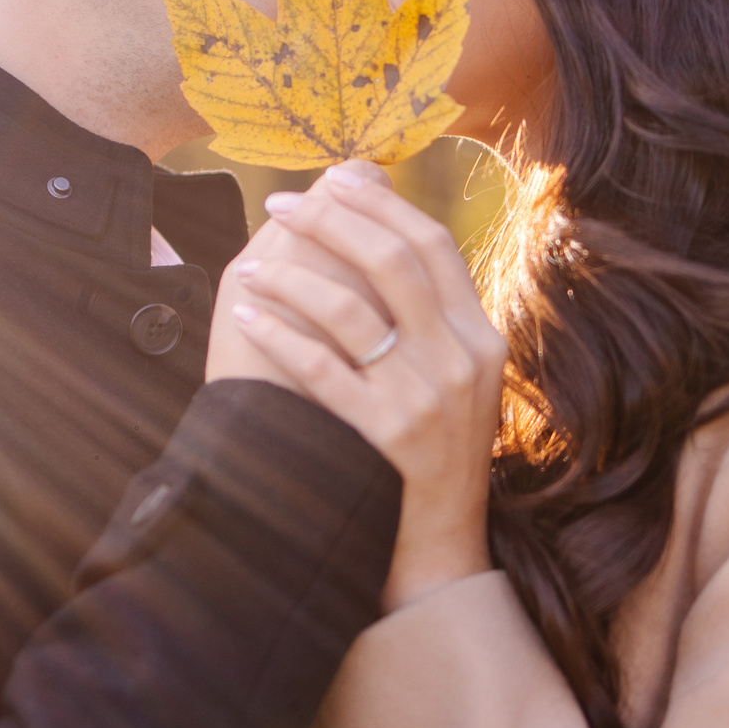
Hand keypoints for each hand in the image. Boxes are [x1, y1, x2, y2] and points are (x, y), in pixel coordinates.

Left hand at [226, 162, 507, 610]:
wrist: (440, 549)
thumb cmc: (433, 458)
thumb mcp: (456, 381)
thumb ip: (430, 318)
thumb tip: (383, 241)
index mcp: (479, 336)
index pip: (433, 243)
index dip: (380, 204)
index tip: (332, 179)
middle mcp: (462, 358)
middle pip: (394, 260)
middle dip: (331, 222)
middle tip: (280, 203)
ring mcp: (429, 398)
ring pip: (353, 308)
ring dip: (293, 277)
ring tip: (252, 266)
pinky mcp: (391, 435)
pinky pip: (325, 368)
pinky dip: (281, 335)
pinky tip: (249, 316)